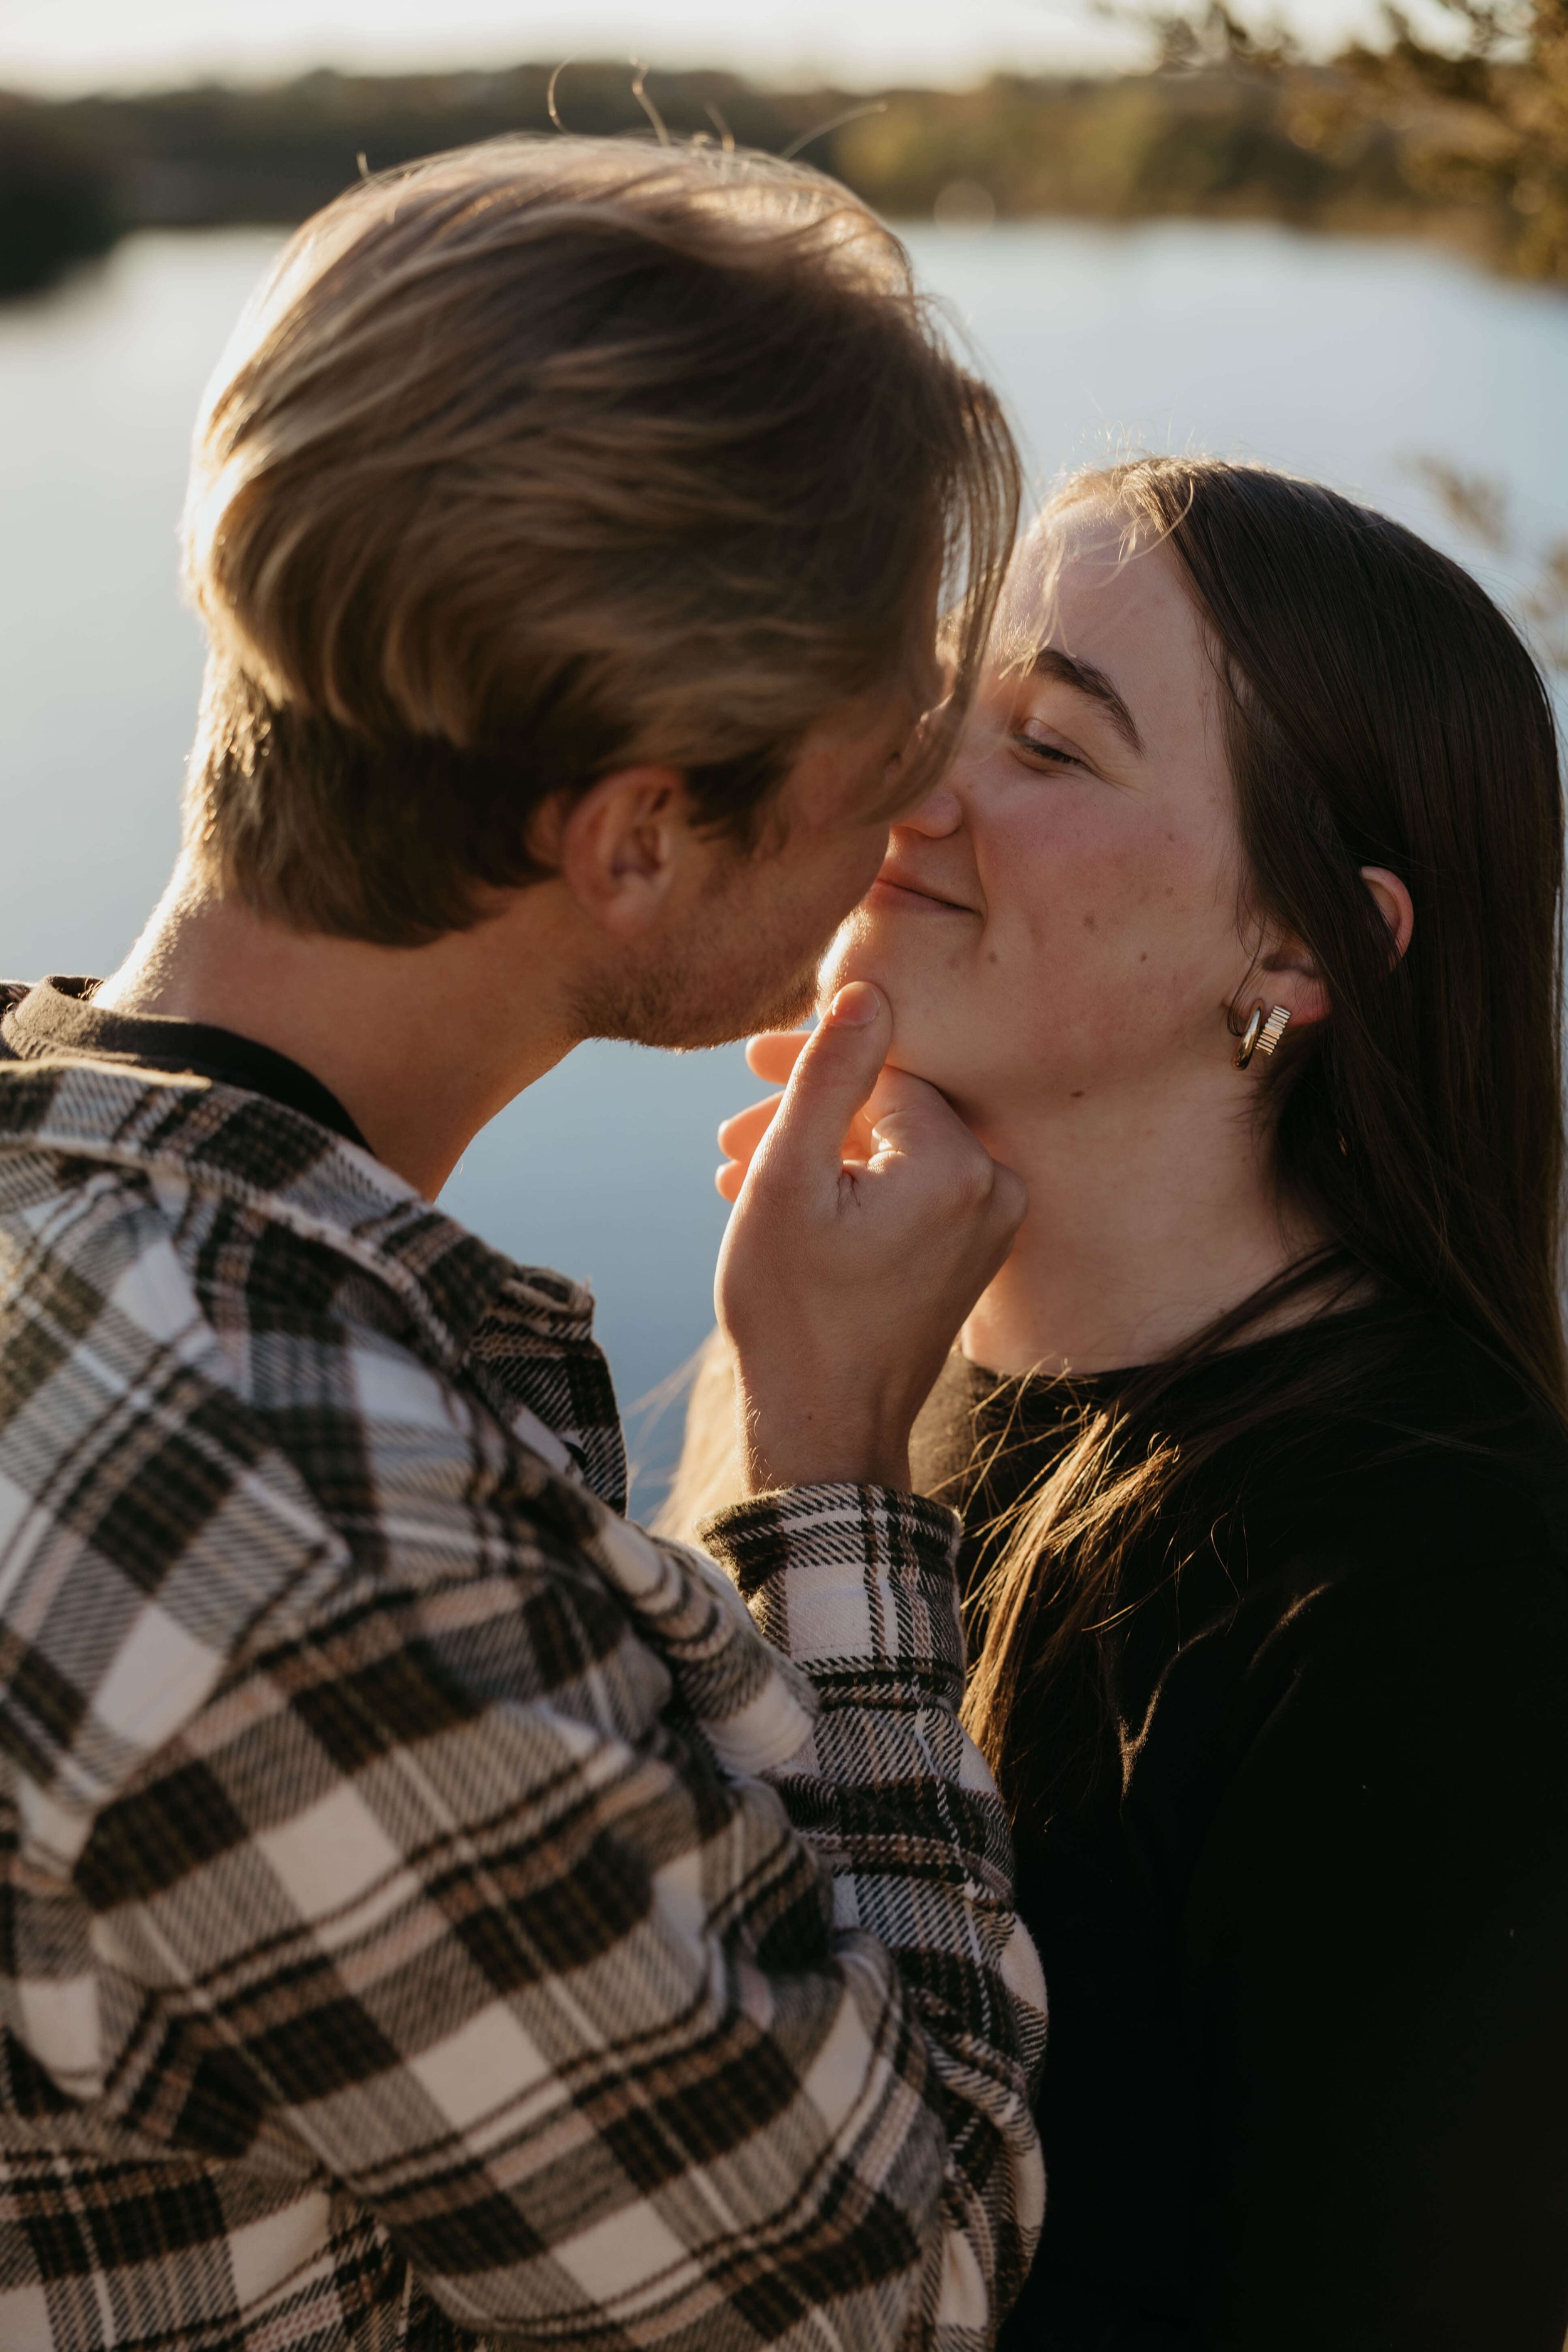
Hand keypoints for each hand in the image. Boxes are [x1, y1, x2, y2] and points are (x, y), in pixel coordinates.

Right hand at [714, 981, 1026, 1495]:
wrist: (822, 1431)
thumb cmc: (792, 1312)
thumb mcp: (786, 1179)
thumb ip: (827, 1074)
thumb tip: (863, 987)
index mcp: (957, 1164)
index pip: (884, 1070)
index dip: (809, 1061)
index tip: (744, 1062)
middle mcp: (996, 1188)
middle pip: (890, 1111)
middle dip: (805, 1114)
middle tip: (728, 1137)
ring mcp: (991, 1228)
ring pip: (893, 1152)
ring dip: (819, 1154)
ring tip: (738, 1175)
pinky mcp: (975, 1256)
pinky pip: (911, 1192)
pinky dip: (852, 1190)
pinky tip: (785, 1206)